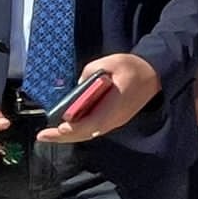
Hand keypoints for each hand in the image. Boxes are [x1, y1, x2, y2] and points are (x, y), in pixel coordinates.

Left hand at [38, 53, 162, 142]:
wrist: (154, 74)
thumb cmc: (134, 68)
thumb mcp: (112, 62)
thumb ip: (91, 71)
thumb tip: (79, 83)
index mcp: (114, 107)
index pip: (92, 123)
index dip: (75, 127)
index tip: (61, 127)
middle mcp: (113, 119)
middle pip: (86, 133)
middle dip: (63, 136)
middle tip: (42, 136)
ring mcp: (114, 121)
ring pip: (88, 133)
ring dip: (69, 135)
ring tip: (50, 135)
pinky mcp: (114, 119)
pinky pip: (93, 129)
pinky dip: (79, 130)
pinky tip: (67, 127)